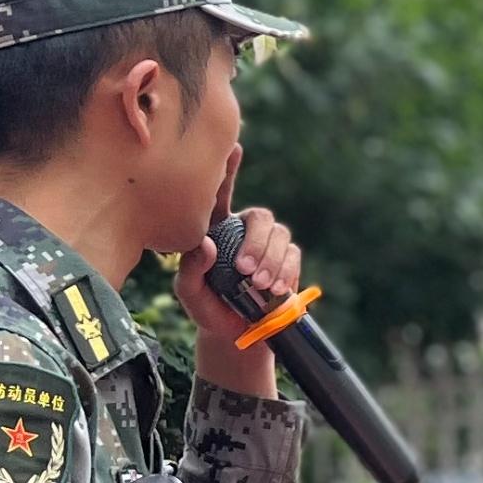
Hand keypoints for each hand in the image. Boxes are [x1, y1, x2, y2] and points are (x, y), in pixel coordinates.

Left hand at [178, 169, 302, 394]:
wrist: (238, 335)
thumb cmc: (207, 309)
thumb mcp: (189, 295)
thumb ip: (189, 271)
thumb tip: (206, 245)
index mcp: (215, 230)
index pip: (220, 195)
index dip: (228, 171)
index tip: (235, 147)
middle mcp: (244, 231)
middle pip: (259, 216)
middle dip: (257, 241)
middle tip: (247, 270)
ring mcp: (269, 245)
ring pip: (280, 234)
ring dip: (271, 259)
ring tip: (261, 285)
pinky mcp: (288, 261)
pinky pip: (293, 254)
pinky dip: (286, 270)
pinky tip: (277, 287)